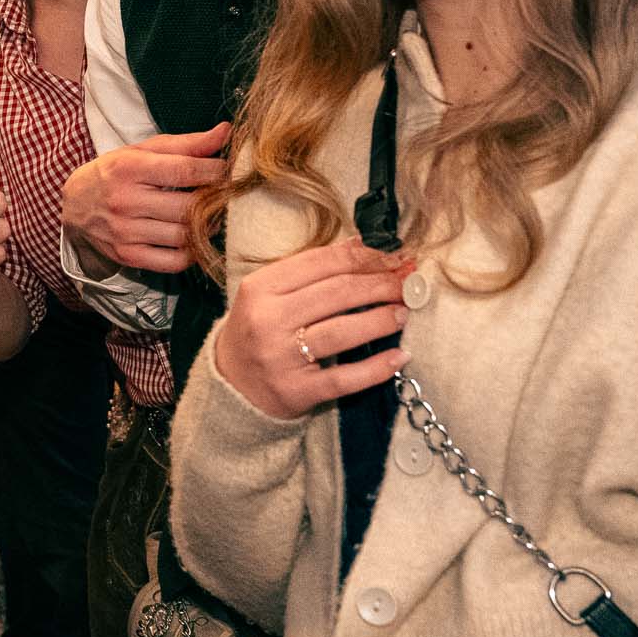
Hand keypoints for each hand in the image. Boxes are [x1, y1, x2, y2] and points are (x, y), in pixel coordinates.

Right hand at [60, 123, 231, 275]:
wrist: (73, 205)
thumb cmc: (114, 172)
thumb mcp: (143, 151)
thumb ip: (186, 144)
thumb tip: (226, 132)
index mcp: (129, 168)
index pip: (184, 171)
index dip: (215, 171)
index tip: (225, 170)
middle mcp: (125, 201)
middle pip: (188, 207)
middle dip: (214, 201)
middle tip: (222, 195)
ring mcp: (125, 232)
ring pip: (184, 235)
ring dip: (206, 227)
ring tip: (209, 215)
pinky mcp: (128, 256)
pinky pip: (173, 261)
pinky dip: (191, 252)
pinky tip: (191, 237)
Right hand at [212, 237, 410, 421]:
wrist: (230, 384)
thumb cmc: (259, 330)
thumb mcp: (272, 293)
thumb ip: (312, 270)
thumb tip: (364, 245)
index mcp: (260, 288)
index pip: (322, 263)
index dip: (365, 257)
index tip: (394, 258)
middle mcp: (267, 320)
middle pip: (337, 294)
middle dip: (380, 285)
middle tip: (407, 284)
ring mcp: (280, 357)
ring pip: (343, 332)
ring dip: (382, 320)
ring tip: (403, 313)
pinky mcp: (296, 391)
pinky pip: (345, 378)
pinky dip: (377, 368)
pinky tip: (399, 357)